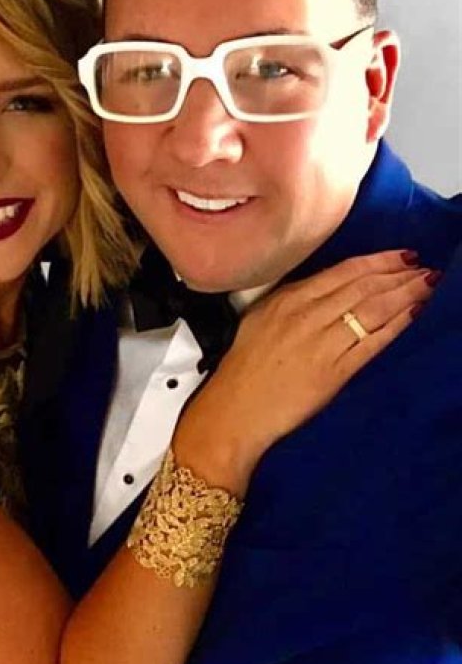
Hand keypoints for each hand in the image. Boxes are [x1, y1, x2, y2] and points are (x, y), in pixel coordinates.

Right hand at [175, 250, 433, 492]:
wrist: (236, 408)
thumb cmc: (244, 366)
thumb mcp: (261, 318)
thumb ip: (294, 300)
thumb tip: (329, 288)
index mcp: (288, 298)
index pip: (343, 271)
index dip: (378, 260)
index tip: (402, 255)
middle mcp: (306, 314)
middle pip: (363, 286)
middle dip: (399, 274)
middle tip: (424, 268)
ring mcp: (321, 342)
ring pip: (372, 309)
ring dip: (405, 294)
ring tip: (426, 284)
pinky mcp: (333, 371)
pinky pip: (372, 342)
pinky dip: (396, 325)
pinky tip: (414, 313)